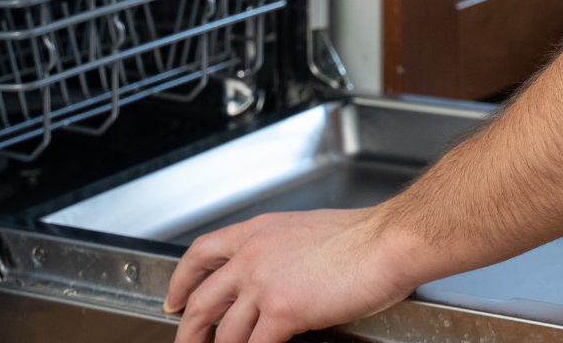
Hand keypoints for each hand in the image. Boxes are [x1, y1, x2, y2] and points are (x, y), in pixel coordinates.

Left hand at [163, 208, 423, 342]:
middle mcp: (253, 254)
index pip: (202, 252)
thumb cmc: (365, 237)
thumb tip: (279, 278)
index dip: (181, 280)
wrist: (388, 242)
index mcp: (259, 232)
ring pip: (225, 331)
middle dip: (188, 329)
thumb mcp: (308, 231)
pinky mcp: (282, 311)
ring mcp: (264, 284)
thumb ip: (284, 252)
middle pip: (202, 298)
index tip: (174, 299)